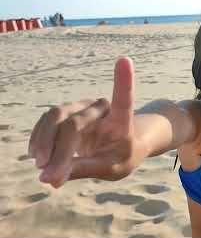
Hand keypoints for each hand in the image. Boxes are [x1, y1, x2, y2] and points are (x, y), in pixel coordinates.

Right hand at [28, 57, 144, 187]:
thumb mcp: (111, 169)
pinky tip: (37, 157)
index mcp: (122, 118)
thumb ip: (84, 170)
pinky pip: (46, 122)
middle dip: (58, 151)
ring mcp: (81, 107)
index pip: (124, 98)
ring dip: (43, 142)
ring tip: (41, 168)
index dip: (124, 80)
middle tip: (49, 175)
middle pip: (72, 124)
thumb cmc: (122, 156)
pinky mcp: (66, 113)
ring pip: (55, 118)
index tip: (125, 60)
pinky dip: (39, 139)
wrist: (121, 145)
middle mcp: (100, 106)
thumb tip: (48, 178)